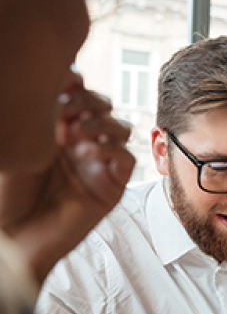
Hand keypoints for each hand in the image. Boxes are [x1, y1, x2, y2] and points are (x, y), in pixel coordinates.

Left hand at [0, 72, 133, 283]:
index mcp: (53, 130)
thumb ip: (41, 112)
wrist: (13, 237)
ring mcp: (95, 164)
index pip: (77, 95)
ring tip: (80, 132)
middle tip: (67, 112)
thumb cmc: (6, 195)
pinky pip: (127, 159)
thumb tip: (67, 76)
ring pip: (120, 128)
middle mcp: (77, 143)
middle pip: (101, 106)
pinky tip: (93, 152)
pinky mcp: (110, 186)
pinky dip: (115, 149)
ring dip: (104, 123)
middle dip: (88, 101)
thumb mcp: (19, 144)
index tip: (63, 86)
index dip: (75, 85)